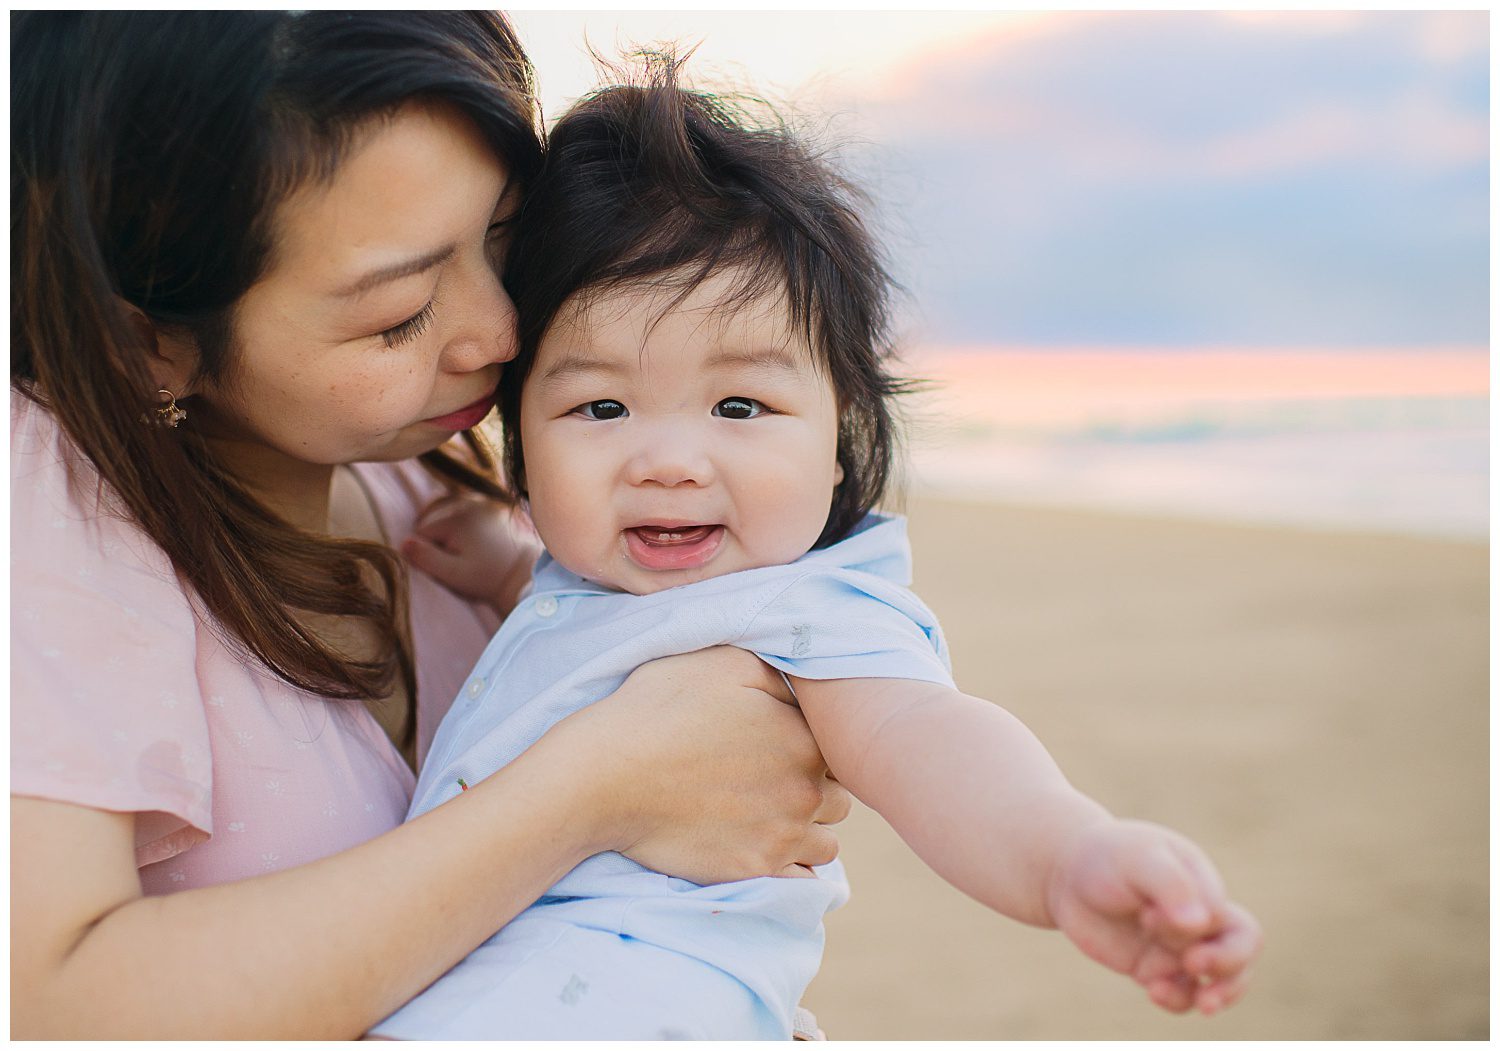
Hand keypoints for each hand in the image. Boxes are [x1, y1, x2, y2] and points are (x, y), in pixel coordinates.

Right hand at [401, 494, 538, 614]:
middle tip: (454, 559)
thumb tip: (403, 543)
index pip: (422, 532)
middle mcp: (468, 503)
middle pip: (433, 518)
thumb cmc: (487, 578)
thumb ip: (427, 559)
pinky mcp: (491, 506)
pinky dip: (460, 519)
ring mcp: (481, 502)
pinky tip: (468, 538)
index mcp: (456, 520)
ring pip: (447, 510)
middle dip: (436, 538)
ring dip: (446, 527)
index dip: (427, 552)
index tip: (445, 566)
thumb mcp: (454, 574)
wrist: (523, 574)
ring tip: (459, 549)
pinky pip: (464, 507)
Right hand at [547, 647, 850, 884]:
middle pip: (837, 798)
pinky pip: (801, 881)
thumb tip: (805, 689)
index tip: (780, 747)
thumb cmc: (659, 710)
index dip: (809, 746)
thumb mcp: (724, 664)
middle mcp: (805, 792)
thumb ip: (779, 674)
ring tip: (768, 819)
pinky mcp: (752, 871)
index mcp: (804, 739)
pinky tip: (763, 849)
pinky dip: (791, 869)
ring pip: (825, 844)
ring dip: (807, 832)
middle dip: (814, 790)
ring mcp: (781, 837)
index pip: (838, 749)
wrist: (605, 776)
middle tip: (772, 783)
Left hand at [1045, 819, 1260, 1014]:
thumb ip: (1170, 886)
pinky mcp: (1156, 967)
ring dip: (1219, 994)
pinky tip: (1154, 992)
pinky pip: (1183, 994)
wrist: (1066, 872)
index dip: (1198, 929)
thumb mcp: (1138, 858)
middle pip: (1242, 950)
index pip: (1230, 921)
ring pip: (1223, 980)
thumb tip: (1200, 925)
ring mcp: (1179, 945)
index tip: (1148, 916)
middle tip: (1194, 964)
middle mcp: (1199, 918)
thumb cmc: (1107, 855)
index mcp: (1204, 885)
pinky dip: (1178, 1000)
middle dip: (1229, 966)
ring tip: (1200, 1004)